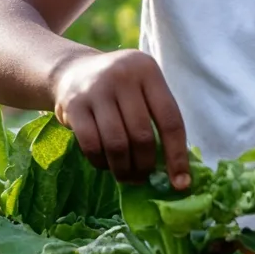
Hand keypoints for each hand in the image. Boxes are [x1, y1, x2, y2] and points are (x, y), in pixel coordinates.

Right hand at [53, 49, 190, 189]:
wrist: (73, 71)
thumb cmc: (119, 87)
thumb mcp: (142, 88)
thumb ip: (158, 117)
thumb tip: (175, 169)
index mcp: (148, 71)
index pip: (170, 119)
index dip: (177, 155)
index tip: (181, 183)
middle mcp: (123, 76)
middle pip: (142, 135)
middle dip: (145, 165)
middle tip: (144, 177)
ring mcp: (97, 89)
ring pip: (117, 144)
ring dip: (124, 169)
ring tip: (127, 176)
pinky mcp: (74, 105)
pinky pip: (92, 146)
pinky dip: (102, 163)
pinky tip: (106, 163)